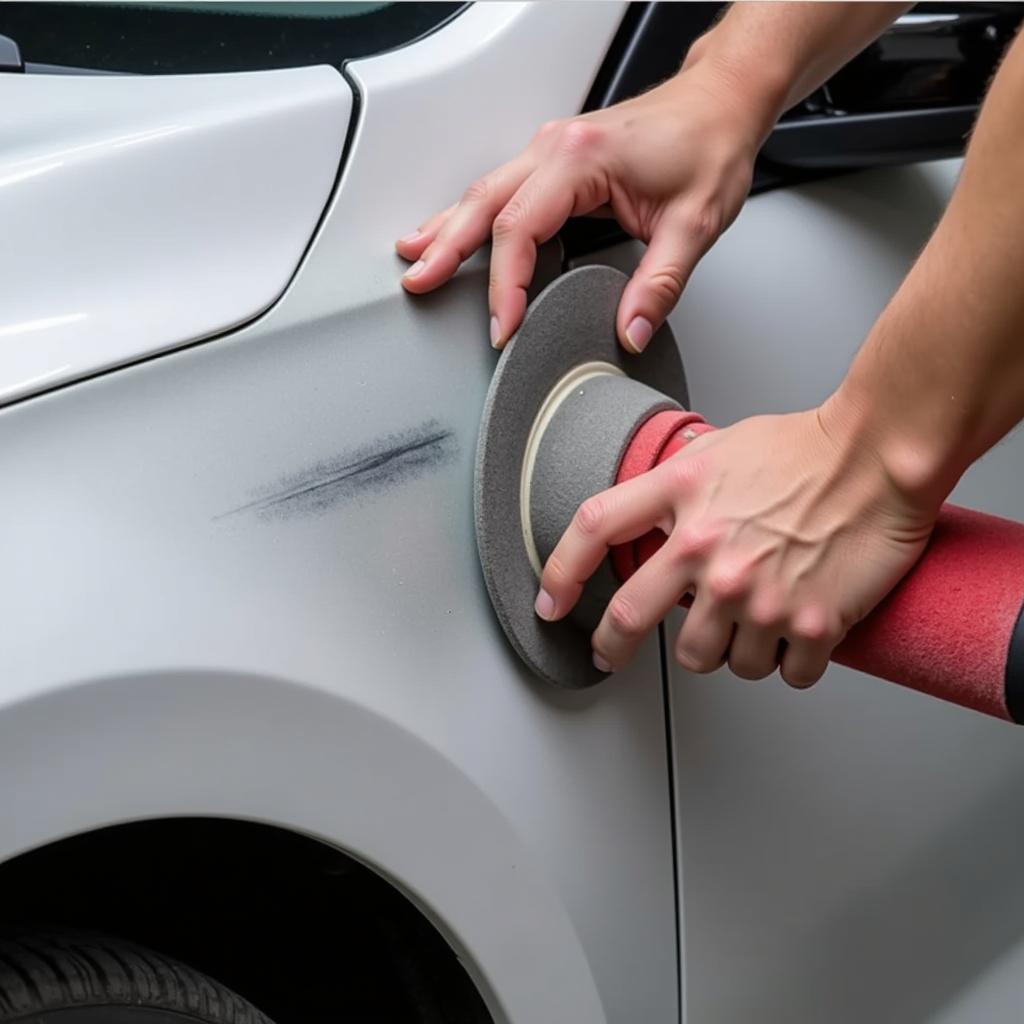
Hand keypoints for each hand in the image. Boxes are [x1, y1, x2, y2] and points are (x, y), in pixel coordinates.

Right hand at [396, 59, 767, 350]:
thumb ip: (658, 285)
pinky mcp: (555, 155)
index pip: (520, 230)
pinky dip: (471, 214)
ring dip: (448, 227)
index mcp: (582, 159)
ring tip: (415, 258)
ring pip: (483, 191)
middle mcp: (557, 146)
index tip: (503, 326)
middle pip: (484, 204)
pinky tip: (452, 230)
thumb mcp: (694, 224)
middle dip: (446, 248)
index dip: (505, 285)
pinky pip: (500, 187)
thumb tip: (629, 331)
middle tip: (418, 283)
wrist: (722, 100)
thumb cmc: (709, 144)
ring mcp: (551, 147)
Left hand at [534, 404, 938, 687]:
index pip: (593, 531)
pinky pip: (782, 674)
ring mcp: (757, 593)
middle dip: (611, 646)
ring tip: (747, 619)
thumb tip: (647, 527)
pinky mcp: (811, 623)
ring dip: (724, 648)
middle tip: (611, 654)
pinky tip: (795, 636)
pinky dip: (787, 663)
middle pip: (632, 620)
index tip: (550, 603)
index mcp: (682, 498)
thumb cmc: (803, 448)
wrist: (878, 457)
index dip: (559, 572)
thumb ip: (672, 490)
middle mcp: (709, 550)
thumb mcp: (715, 451)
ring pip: (711, 660)